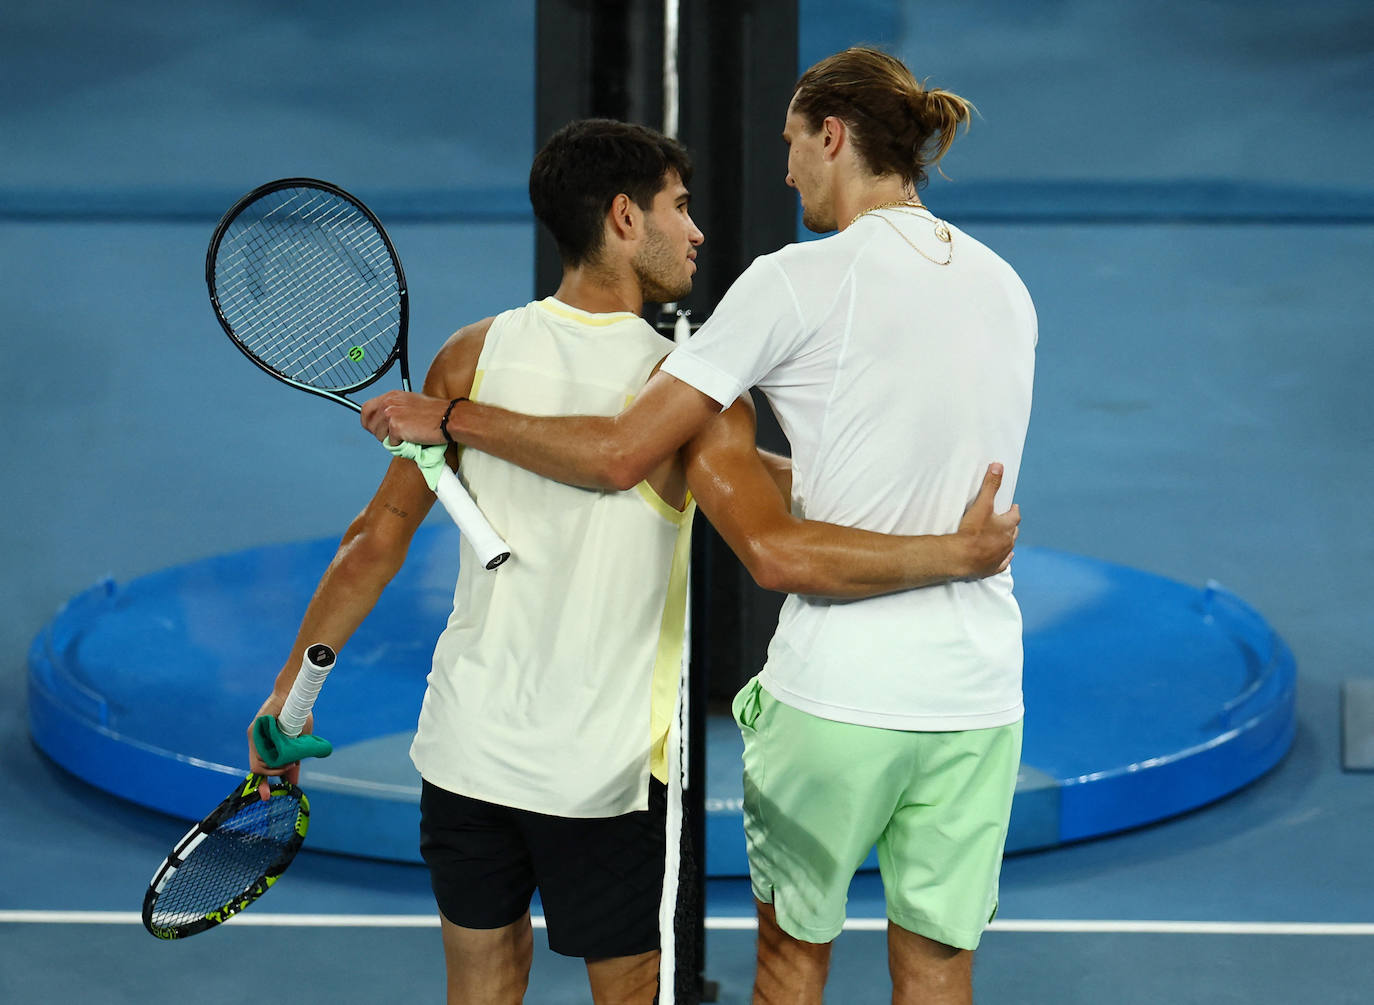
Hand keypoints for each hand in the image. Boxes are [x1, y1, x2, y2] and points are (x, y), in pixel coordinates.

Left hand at [245, 694, 312, 800]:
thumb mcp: (299, 745)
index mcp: (269, 748)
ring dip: (275, 768)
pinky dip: (271, 757)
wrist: (295, 695)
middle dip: (265, 782)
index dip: (263, 785)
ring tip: (290, 763)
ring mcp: (255, 737)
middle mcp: (259, 744)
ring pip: (258, 763)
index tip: (267, 797)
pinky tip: (284, 753)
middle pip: (257, 770)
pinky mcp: (254, 730)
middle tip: (277, 786)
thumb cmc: (299, 717)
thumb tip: (293, 783)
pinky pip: (258, 751)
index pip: (263, 770)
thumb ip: (294, 762)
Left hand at [360, 390, 450, 445]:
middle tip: (394, 436)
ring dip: (392, 440)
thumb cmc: (435, 413)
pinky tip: (413, 438)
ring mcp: (391, 414)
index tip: (374, 429)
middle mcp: (388, 402)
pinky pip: (392, 443)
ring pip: (379, 435)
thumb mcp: (410, 403)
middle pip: (369, 424)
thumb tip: (386, 423)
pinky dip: (402, 445)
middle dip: (379, 434)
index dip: (368, 421)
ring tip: (407, 435)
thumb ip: (396, 409)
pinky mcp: (396, 427)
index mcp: (391, 395)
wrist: (448, 417)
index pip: (366, 409)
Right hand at [956, 463, 1019, 578]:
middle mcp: (1007, 542)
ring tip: (1004, 536)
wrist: (961, 556)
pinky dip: (1005, 558)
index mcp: (1007, 526)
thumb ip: (990, 485)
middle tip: (1007, 520)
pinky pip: (1003, 563)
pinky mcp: (992, 568)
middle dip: (1011, 525)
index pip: (1015, 515)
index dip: (1014, 510)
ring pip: (1009, 547)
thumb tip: (998, 466)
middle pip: (1014, 531)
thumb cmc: (972, 531)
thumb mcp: (982, 504)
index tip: (1012, 506)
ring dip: (1007, 540)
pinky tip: (1006, 557)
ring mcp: (1001, 556)